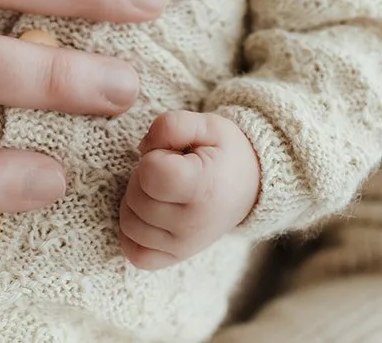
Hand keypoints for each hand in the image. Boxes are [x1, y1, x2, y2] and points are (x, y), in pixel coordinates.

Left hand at [118, 111, 260, 269]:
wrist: (252, 186)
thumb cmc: (224, 153)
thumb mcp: (207, 124)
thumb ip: (170, 125)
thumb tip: (141, 149)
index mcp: (202, 187)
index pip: (150, 173)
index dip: (153, 156)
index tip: (172, 155)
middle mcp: (193, 224)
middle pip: (135, 198)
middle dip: (142, 176)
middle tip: (168, 170)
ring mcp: (184, 245)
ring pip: (129, 225)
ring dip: (135, 202)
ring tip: (160, 190)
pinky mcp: (175, 257)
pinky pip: (136, 254)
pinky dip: (133, 234)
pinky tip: (148, 215)